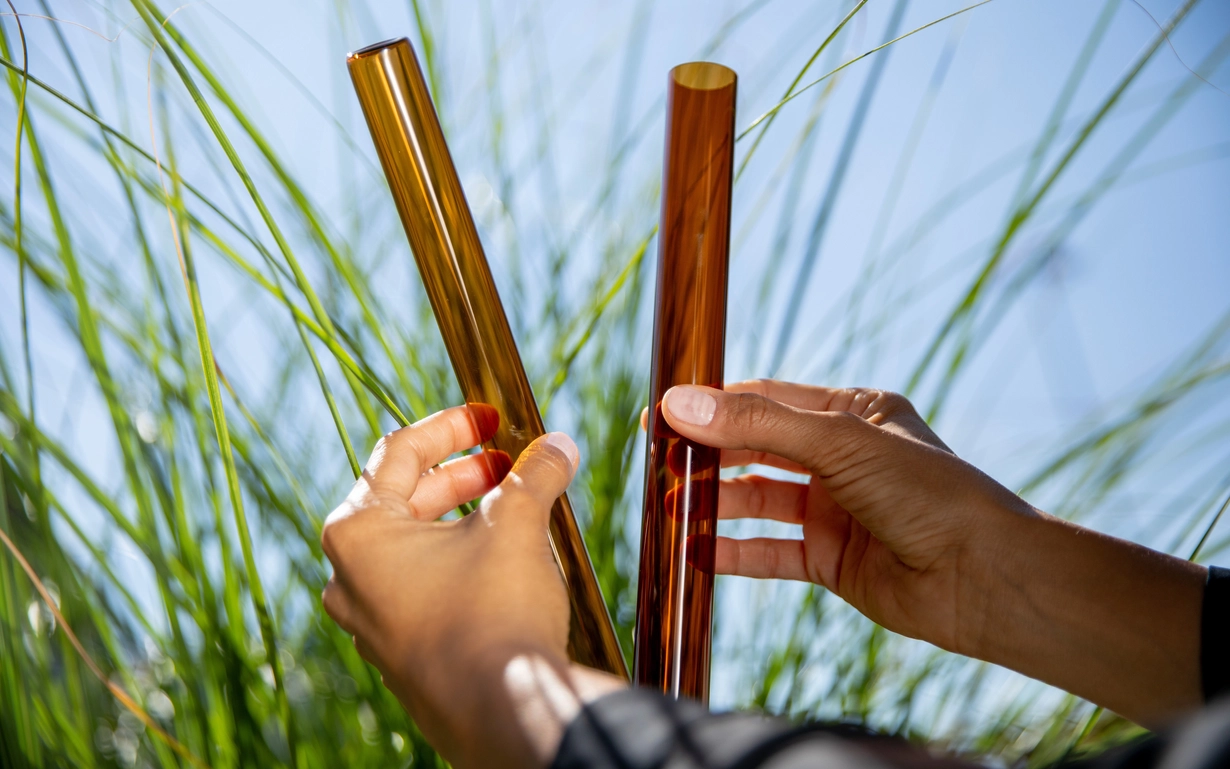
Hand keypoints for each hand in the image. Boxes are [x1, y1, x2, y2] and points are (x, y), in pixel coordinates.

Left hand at [321, 406, 622, 767]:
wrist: (505, 712)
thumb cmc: (494, 612)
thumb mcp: (518, 524)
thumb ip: (535, 474)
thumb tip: (558, 446)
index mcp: (357, 534)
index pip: (399, 452)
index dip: (452, 426)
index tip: (492, 416)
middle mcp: (350, 577)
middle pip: (405, 498)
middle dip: (463, 474)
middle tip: (509, 462)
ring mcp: (372, 621)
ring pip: (416, 546)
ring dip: (465, 517)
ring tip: (516, 506)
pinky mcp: (402, 653)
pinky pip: (424, 588)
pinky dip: (460, 561)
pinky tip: (505, 560)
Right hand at [655, 380, 1022, 655]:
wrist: (984, 577)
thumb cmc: (927, 493)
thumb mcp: (837, 443)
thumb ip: (756, 425)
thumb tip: (678, 404)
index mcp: (853, 413)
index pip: (767, 399)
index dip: (713, 405)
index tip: (661, 413)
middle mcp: (842, 458)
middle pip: (757, 450)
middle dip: (708, 456)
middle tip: (656, 463)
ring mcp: (836, 510)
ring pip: (759, 501)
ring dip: (715, 504)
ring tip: (670, 508)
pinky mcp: (832, 560)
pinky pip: (770, 553)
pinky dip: (734, 553)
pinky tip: (696, 553)